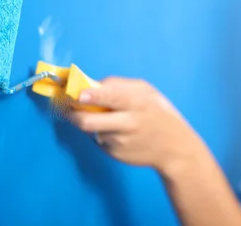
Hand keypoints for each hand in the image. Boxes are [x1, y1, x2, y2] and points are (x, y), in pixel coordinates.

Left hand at [68, 77, 201, 175]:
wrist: (174, 147)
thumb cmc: (159, 113)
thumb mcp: (147, 91)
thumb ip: (120, 86)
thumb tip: (90, 86)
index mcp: (136, 103)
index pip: (108, 97)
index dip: (88, 96)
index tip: (75, 95)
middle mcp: (127, 123)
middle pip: (88, 121)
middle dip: (72, 114)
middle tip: (66, 108)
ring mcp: (120, 142)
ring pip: (93, 129)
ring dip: (93, 123)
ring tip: (109, 119)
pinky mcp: (116, 154)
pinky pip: (99, 140)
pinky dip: (102, 134)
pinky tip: (118, 133)